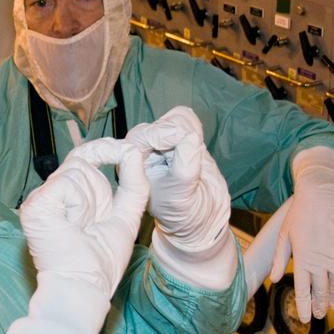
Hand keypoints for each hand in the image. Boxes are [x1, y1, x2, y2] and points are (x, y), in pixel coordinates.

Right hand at [19, 138, 148, 333]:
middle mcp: (52, 194)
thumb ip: (134, 185)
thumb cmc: (101, 261)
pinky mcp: (35, 204)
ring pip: (77, 171)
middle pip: (82, 161)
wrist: (85, 285)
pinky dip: (79, 205)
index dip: (104, 148)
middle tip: (95, 222)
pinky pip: (67, 183)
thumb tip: (135, 152)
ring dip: (91, 202)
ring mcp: (40, 199)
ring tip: (81, 228)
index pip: (84, 156)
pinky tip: (72, 225)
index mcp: (70, 197)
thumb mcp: (126, 217)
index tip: (124, 150)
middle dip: (99, 189)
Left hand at [126, 106, 230, 256]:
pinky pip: (186, 119)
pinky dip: (195, 127)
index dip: (164, 134)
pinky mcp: (178, 135)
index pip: (142, 137)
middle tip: (194, 152)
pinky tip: (197, 147)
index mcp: (132, 165)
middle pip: (159, 124)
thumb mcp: (181, 194)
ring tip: (195, 155)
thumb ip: (184, 167)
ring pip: (174, 119)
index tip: (188, 140)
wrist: (201, 214)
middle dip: (179, 133)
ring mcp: (160, 141)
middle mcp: (142, 150)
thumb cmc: (183, 210)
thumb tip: (190, 137)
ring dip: (189, 130)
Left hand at [269, 147, 333, 321]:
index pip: (304, 291)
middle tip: (318, 315)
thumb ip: (279, 259)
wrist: (319, 196)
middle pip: (321, 291)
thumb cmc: (299, 215)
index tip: (306, 319)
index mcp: (302, 260)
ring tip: (332, 306)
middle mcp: (320, 262)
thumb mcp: (283, 236)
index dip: (305, 307)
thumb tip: (274, 279)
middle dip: (319, 306)